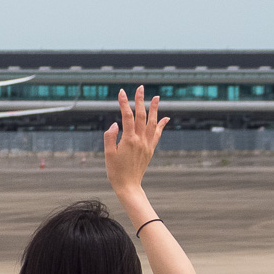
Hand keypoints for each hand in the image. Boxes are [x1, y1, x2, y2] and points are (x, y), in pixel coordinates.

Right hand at [104, 85, 166, 199]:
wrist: (128, 185)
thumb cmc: (115, 170)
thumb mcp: (108, 154)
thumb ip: (110, 137)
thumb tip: (116, 124)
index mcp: (129, 140)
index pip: (127, 117)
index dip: (124, 103)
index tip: (121, 92)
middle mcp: (140, 140)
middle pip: (142, 116)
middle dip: (140, 100)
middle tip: (140, 87)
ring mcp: (147, 144)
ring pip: (153, 122)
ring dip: (154, 109)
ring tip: (156, 97)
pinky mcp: (151, 149)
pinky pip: (158, 134)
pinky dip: (162, 125)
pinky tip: (165, 118)